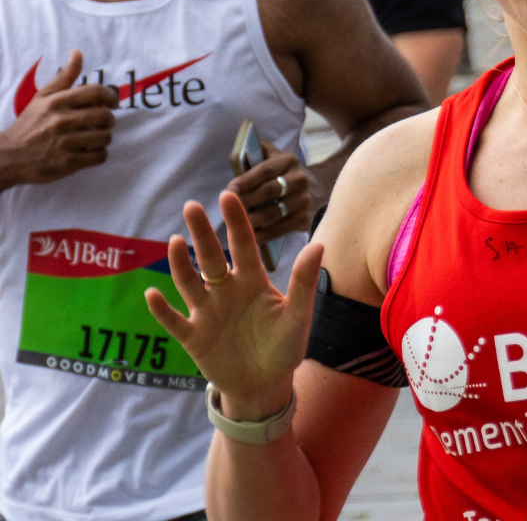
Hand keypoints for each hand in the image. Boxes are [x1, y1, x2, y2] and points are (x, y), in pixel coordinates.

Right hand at [0, 50, 116, 190]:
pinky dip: (98, 155)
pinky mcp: (68, 162)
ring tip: (93, 137)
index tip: (112, 103)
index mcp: (57, 102)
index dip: (111, 96)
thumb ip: (64, 77)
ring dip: (103, 138)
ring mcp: (65, 143)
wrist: (9, 156)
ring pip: (105, 137)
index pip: (96, 92)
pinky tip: (88, 151)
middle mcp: (62, 120)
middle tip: (101, 123)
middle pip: (105, 116)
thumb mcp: (43, 97)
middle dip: (108, 119)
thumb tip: (78, 52)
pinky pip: (100, 156)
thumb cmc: (31, 124)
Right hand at [145, 192, 323, 418]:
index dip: (236, 222)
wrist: (266, 385)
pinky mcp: (194, 337)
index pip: (243, 245)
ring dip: (180, 264)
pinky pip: (174, 321)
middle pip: (211, 257)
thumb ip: (304, 281)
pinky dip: (162, 310)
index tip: (227, 195)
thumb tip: (319, 245)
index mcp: (253, 282)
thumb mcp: (298, 316)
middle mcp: (226, 291)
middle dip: (202, 233)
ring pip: (189, 283)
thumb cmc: (285, 347)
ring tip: (176, 242)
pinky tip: (152, 294)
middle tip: (191, 206)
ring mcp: (207, 312)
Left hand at [227, 141, 313, 244]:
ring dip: (252, 219)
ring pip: (273, 212)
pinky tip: (250, 236)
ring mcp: (303, 200)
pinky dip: (263, 234)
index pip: (265, 170)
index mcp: (288, 161)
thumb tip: (236, 154)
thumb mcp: (276, 157)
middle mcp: (299, 179)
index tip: (229, 190)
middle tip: (229, 209)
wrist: (319, 189)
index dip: (246, 180)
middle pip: (269, 191)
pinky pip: (280, 229)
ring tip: (237, 223)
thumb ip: (257, 152)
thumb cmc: (285, 174)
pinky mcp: (304, 219)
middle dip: (246, 200)